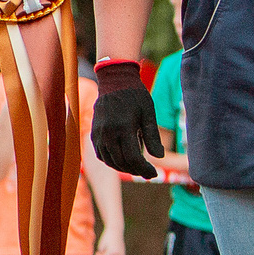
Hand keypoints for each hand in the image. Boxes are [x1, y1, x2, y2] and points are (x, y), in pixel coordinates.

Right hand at [90, 60, 163, 178]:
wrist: (114, 80)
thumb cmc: (135, 95)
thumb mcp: (148, 112)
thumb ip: (152, 136)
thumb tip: (159, 157)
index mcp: (123, 127)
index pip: (133, 158)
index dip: (144, 170)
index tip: (154, 174)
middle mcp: (108, 133)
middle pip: (121, 162)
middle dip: (136, 170)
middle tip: (148, 173)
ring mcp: (98, 134)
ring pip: (110, 161)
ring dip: (124, 168)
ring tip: (137, 167)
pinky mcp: (94, 133)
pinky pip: (101, 155)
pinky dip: (112, 161)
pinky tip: (123, 160)